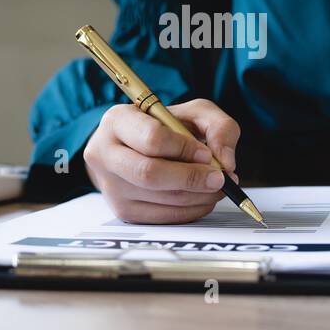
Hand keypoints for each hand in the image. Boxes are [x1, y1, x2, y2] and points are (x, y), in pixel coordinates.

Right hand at [83, 98, 240, 223]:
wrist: (135, 147)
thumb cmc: (164, 127)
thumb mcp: (193, 113)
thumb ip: (219, 127)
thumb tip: (225, 162)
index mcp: (117, 121)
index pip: (151, 138)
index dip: (184, 148)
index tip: (206, 153)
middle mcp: (105, 153)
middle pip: (149, 173)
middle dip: (191, 178)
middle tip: (219, 178)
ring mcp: (110, 186)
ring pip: (159, 198)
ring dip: (197, 196)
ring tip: (216, 186)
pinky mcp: (122, 210)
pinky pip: (162, 217)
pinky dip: (190, 210)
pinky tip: (201, 197)